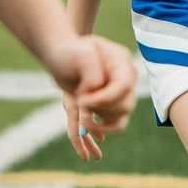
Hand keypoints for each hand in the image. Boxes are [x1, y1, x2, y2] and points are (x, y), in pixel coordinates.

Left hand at [49, 35, 136, 153]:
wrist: (62, 55)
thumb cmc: (70, 51)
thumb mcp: (80, 55)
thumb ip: (92, 75)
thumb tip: (94, 97)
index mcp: (121, 61)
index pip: (124, 86)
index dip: (105, 98)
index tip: (82, 101)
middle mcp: (125, 78)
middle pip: (124, 104)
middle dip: (100, 109)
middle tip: (79, 102)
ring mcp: (120, 93)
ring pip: (120, 118)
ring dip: (99, 120)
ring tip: (81, 111)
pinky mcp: (110, 105)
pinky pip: (115, 125)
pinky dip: (102, 131)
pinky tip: (86, 136)